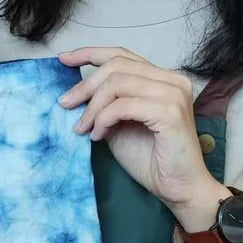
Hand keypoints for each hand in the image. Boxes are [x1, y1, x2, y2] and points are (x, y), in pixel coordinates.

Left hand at [58, 48, 221, 217]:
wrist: (179, 189)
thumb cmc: (151, 160)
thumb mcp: (120, 125)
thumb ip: (106, 104)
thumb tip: (76, 93)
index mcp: (164, 79)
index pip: (123, 55)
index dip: (90, 53)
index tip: (63, 60)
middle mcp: (172, 80)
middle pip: (117, 65)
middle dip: (85, 85)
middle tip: (65, 104)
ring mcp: (173, 94)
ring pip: (118, 83)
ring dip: (93, 107)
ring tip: (83, 128)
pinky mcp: (170, 112)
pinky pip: (123, 105)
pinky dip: (104, 119)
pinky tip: (98, 136)